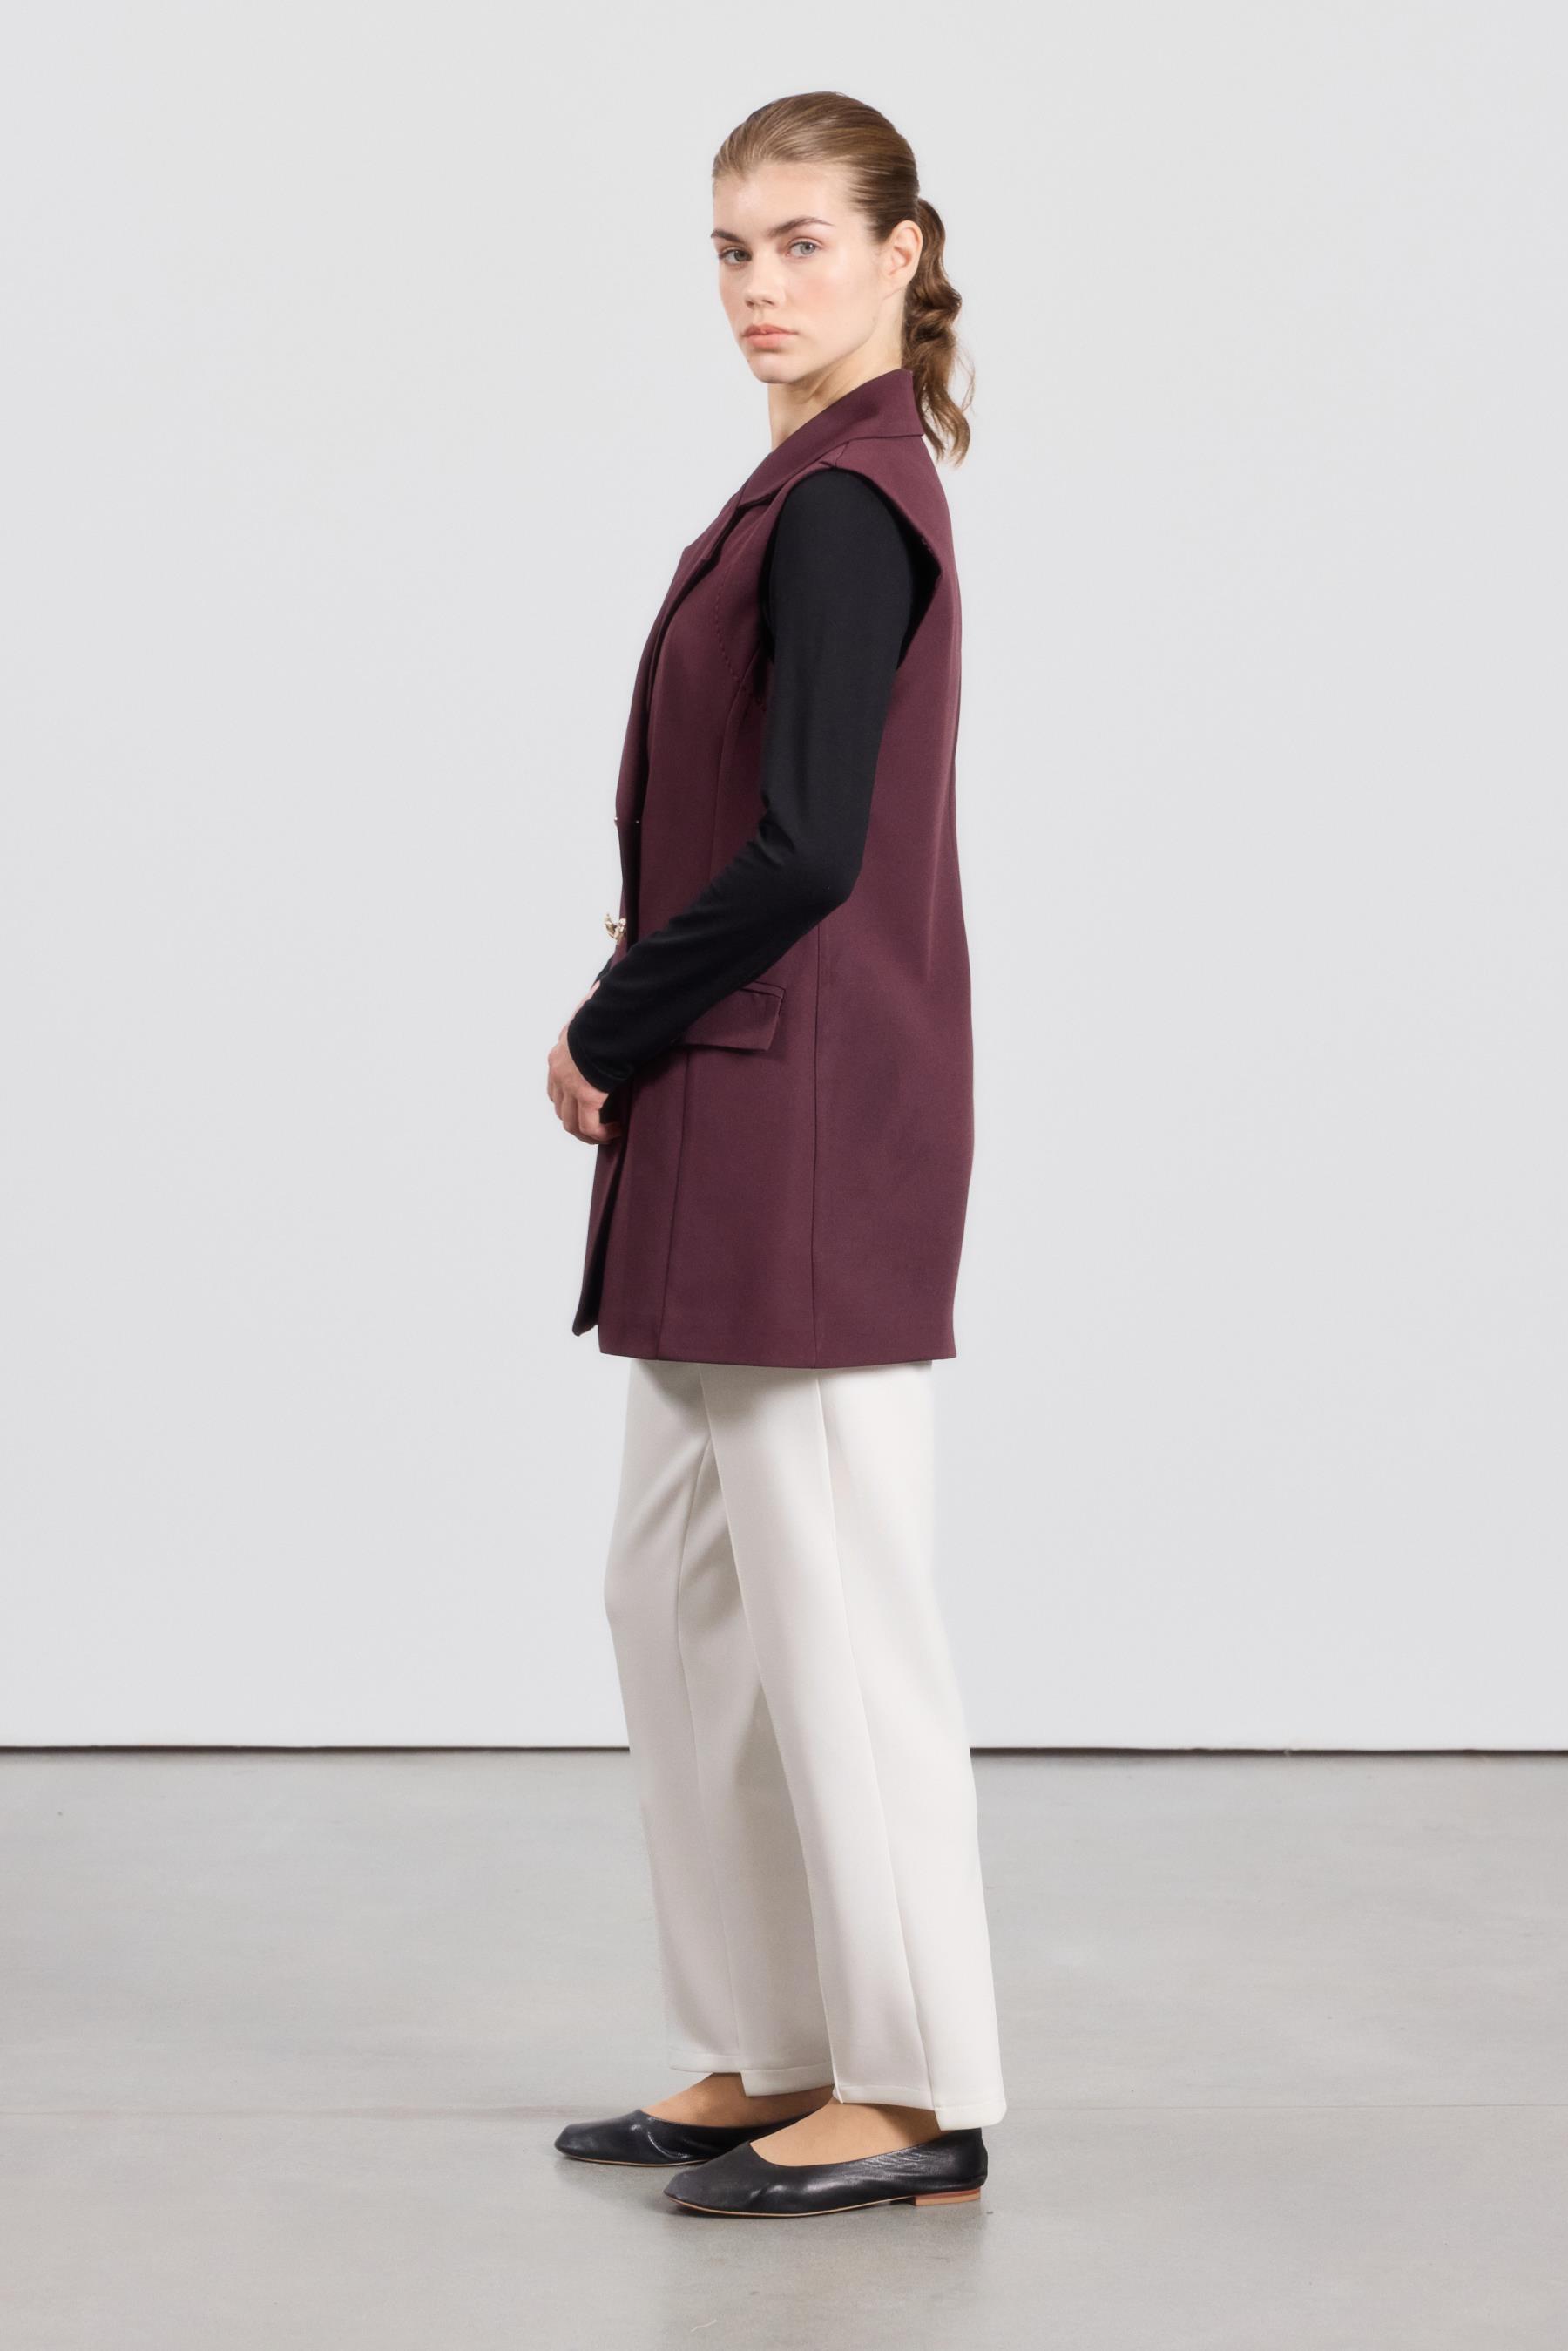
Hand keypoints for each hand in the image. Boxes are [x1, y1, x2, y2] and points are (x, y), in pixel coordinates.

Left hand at [548, 983, 621, 1142]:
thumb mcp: (589, 1013)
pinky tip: (616, 1130)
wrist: (605, 1021)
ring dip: (588, 1134)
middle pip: (560, 1109)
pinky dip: (601, 1134)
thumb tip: (599, 988)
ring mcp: (570, 1087)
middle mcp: (559, 1074)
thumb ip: (590, 1009)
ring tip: (607, 1133)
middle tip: (598, 1125)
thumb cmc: (601, 1017)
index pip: (554, 1088)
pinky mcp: (587, 1096)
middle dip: (577, 1121)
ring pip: (571, 1123)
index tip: (588, 1106)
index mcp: (557, 1057)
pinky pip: (589, 1127)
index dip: (568, 1102)